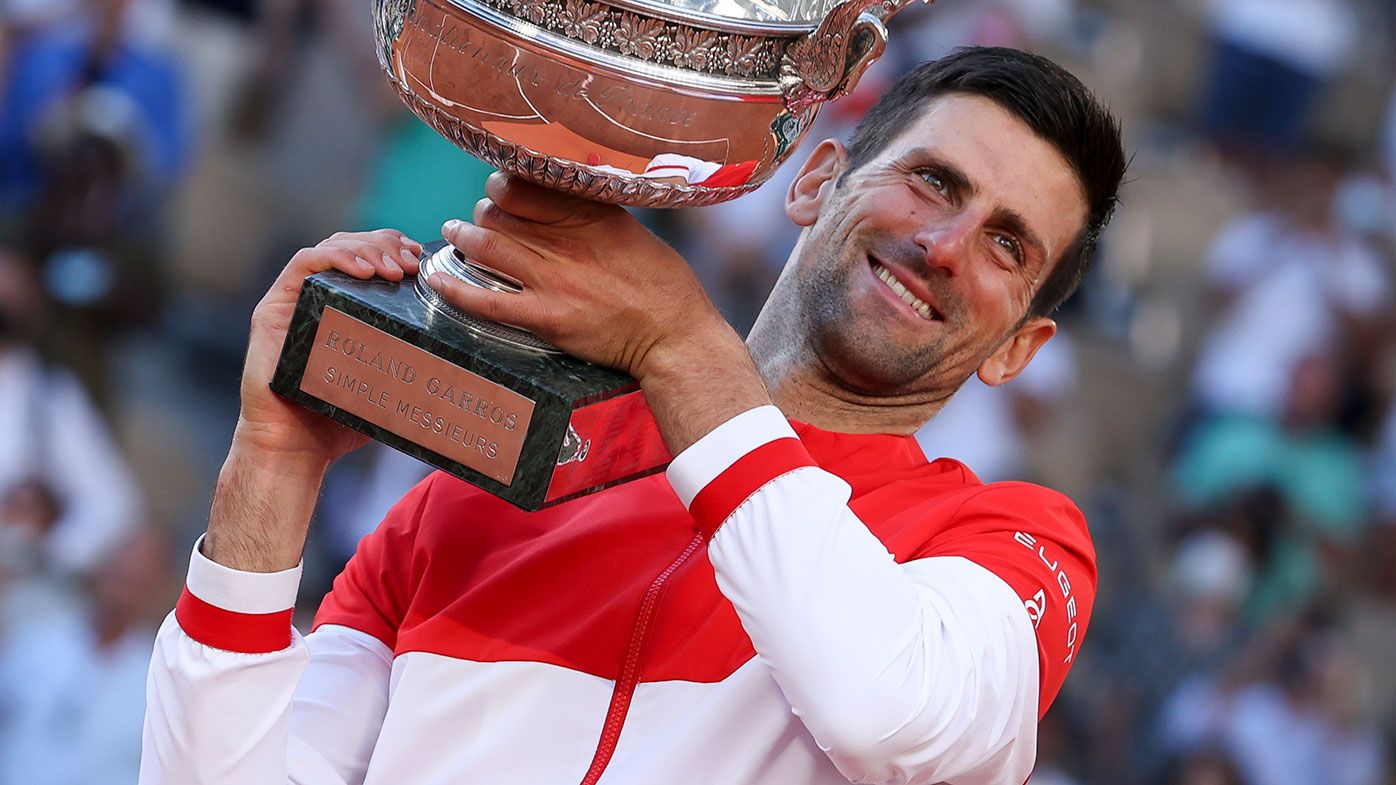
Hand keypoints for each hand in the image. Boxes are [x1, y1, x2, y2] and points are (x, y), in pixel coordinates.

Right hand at [235, 229, 422, 473]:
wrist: (297, 452)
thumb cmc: (341, 421)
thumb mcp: (388, 382)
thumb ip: (412, 361)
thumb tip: (465, 356)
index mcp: (341, 307)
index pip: (368, 257)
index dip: (395, 248)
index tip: (422, 259)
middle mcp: (315, 297)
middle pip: (351, 244)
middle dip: (386, 244)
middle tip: (413, 263)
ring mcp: (291, 301)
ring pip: (329, 247)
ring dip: (367, 249)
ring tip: (396, 269)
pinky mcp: (272, 311)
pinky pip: (303, 266)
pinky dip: (336, 259)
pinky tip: (365, 271)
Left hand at [427, 172, 734, 380]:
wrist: (674, 335)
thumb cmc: (663, 285)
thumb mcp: (632, 232)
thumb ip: (594, 213)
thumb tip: (563, 193)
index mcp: (590, 217)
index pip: (526, 186)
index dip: (503, 184)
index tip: (500, 188)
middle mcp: (568, 243)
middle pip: (500, 214)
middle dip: (483, 211)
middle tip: (478, 217)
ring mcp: (553, 281)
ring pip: (487, 246)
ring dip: (462, 237)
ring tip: (453, 234)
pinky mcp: (545, 318)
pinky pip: (486, 300)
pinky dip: (455, 289)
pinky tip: (436, 280)